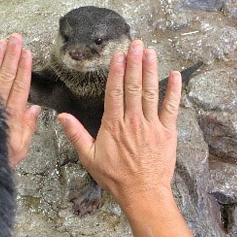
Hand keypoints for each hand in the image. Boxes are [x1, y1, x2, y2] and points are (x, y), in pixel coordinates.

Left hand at [0, 34, 40, 167]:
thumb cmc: (0, 158)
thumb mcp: (21, 148)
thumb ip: (28, 127)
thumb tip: (34, 107)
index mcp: (11, 117)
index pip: (19, 88)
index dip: (24, 69)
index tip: (27, 53)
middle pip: (6, 77)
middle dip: (12, 56)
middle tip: (16, 38)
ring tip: (3, 42)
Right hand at [58, 40, 181, 206]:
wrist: (143, 192)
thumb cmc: (114, 176)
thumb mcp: (89, 157)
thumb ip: (76, 135)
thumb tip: (61, 117)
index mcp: (114, 124)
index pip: (115, 92)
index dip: (117, 71)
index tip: (119, 55)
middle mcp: (133, 120)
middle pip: (134, 86)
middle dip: (135, 63)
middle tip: (137, 44)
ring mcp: (152, 125)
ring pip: (151, 92)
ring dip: (151, 70)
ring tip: (150, 51)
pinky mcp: (167, 131)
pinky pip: (171, 107)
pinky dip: (174, 90)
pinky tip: (175, 75)